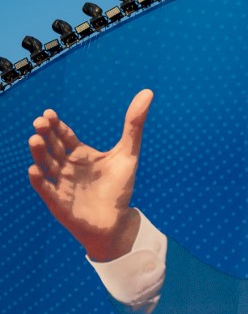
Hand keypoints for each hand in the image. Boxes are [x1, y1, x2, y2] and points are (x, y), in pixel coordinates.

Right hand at [27, 89, 153, 260]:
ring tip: (34, 139)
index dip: (57, 125)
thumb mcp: (129, 153)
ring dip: (39, 153)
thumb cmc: (120, 187)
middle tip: (41, 122)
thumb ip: (134, 124)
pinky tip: (34, 170)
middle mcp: (68, 167)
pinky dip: (39, 181)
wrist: (117, 221)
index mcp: (81, 154)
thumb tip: (148, 92)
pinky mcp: (58, 202)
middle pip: (52, 147)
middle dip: (45, 134)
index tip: (50, 113)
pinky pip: (45, 190)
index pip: (64, 135)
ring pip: (45, 165)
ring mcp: (61, 184)